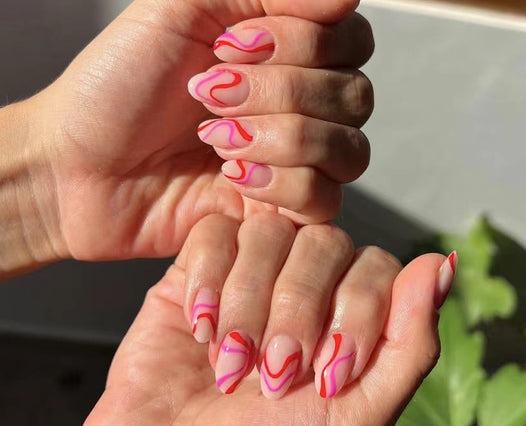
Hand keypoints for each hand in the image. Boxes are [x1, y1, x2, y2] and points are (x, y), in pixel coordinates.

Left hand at [25, 0, 372, 262]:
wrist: (77, 168)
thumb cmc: (115, 88)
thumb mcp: (181, 7)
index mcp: (281, 55)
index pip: (352, 40)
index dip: (302, 43)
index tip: (230, 46)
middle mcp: (295, 109)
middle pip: (355, 97)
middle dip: (279, 93)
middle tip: (211, 95)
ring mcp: (290, 164)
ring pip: (349, 152)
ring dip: (281, 139)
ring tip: (216, 140)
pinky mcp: (279, 213)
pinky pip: (323, 201)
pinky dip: (280, 184)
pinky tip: (233, 176)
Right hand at [25, 214, 456, 425]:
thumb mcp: (356, 423)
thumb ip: (408, 346)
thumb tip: (441, 265)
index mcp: (346, 322)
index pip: (375, 267)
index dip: (355, 311)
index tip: (326, 378)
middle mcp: (303, 292)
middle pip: (322, 243)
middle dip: (297, 310)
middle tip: (273, 374)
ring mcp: (248, 276)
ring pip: (268, 232)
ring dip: (248, 304)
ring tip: (229, 366)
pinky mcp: (196, 272)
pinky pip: (213, 232)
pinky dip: (209, 279)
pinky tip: (199, 329)